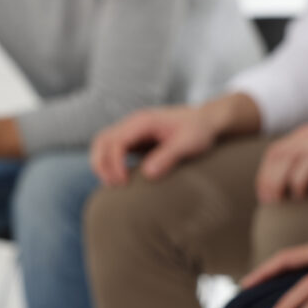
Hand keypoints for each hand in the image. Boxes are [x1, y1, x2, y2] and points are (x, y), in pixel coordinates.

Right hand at [91, 93, 258, 185]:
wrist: (205, 121)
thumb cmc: (198, 131)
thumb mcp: (188, 144)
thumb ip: (168, 156)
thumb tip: (148, 174)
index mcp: (143, 121)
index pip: (116, 141)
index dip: (114, 163)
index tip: (124, 182)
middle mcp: (133, 123)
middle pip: (102, 141)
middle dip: (103, 165)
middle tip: (117, 186)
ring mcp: (132, 130)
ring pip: (102, 143)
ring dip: (102, 164)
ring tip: (114, 184)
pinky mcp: (134, 139)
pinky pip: (112, 149)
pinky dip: (109, 163)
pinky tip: (121, 179)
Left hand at [256, 119, 307, 203]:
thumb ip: (299, 159)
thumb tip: (274, 190)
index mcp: (306, 135)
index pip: (276, 152)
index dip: (266, 176)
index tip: (265, 199)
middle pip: (288, 155)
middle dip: (275, 181)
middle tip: (275, 203)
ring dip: (299, 182)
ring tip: (299, 198)